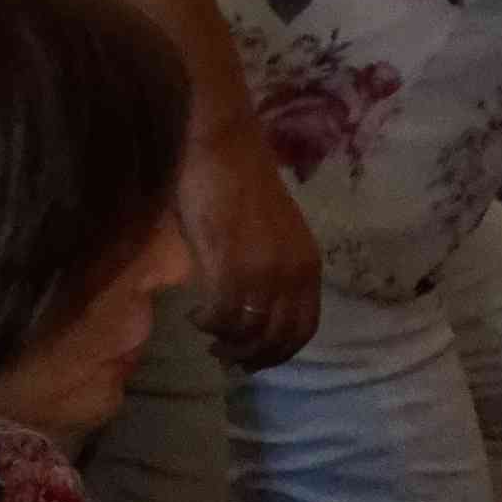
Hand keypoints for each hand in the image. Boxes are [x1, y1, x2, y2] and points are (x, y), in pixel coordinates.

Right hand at [183, 117, 323, 369]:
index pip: (303, 327)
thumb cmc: (239, 180)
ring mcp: (262, 272)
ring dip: (226, 342)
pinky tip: (193, 314)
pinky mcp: (229, 267)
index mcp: (308, 263)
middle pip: (277, 337)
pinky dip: (208, 323)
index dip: (278, 351)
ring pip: (250, 332)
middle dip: (251, 355)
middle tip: (224, 356)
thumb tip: (251, 301)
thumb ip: (270, 265)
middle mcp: (293, 273)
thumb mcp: (270, 232)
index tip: (252, 357)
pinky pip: (222, 316)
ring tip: (206, 332)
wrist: (220, 144)